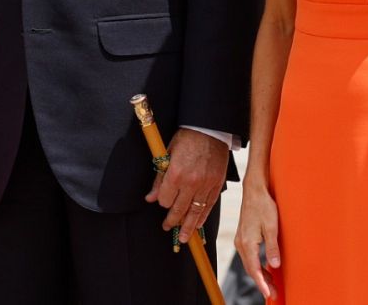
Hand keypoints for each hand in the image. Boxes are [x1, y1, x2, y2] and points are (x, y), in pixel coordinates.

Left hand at [146, 129, 227, 243]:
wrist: (210, 129)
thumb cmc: (186, 138)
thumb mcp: (167, 154)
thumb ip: (159, 178)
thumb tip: (151, 198)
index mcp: (176, 174)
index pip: (166, 200)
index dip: (163, 203)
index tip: (163, 202)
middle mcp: (191, 182)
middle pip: (179, 210)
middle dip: (172, 221)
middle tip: (167, 227)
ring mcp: (205, 185)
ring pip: (195, 212)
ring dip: (188, 227)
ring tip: (183, 238)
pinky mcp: (216, 185)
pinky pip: (208, 206)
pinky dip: (202, 217)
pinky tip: (197, 225)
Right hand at [233, 177, 280, 300]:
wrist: (254, 190)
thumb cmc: (263, 205)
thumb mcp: (272, 226)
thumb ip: (272, 247)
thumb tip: (274, 265)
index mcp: (247, 243)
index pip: (254, 269)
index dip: (261, 283)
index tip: (268, 294)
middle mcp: (241, 243)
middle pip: (250, 269)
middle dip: (261, 283)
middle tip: (272, 294)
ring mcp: (241, 240)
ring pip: (249, 263)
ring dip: (259, 275)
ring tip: (270, 285)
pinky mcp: (243, 236)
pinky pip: (249, 256)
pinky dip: (256, 266)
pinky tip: (265, 269)